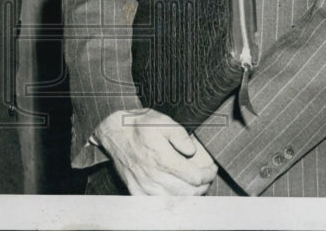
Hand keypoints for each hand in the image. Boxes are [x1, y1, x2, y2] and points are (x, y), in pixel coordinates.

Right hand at [93, 109, 217, 194]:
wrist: (114, 133)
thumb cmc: (139, 125)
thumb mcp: (162, 120)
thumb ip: (180, 135)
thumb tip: (192, 151)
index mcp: (163, 158)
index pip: (195, 177)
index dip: (208, 174)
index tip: (211, 169)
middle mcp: (154, 175)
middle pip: (188, 192)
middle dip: (202, 186)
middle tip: (206, 178)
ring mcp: (144, 185)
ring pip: (175, 200)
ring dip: (189, 196)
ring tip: (194, 187)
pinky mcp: (135, 190)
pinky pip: (156, 204)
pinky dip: (170, 202)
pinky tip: (176, 195)